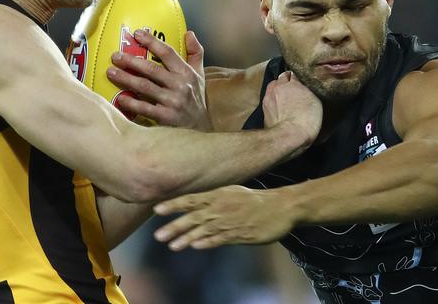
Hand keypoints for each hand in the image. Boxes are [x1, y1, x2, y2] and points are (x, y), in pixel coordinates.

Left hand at [107, 30, 210, 129]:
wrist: (201, 127)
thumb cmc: (196, 97)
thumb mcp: (199, 74)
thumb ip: (195, 52)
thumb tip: (190, 33)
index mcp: (186, 72)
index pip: (168, 53)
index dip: (152, 42)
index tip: (137, 34)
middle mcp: (179, 85)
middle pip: (152, 69)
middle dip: (131, 61)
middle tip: (115, 56)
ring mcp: (172, 102)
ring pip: (145, 87)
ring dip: (126, 79)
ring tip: (111, 72)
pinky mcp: (165, 117)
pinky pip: (144, 108)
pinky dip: (131, 103)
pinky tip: (119, 98)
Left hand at [153, 186, 293, 249]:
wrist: (281, 207)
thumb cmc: (255, 200)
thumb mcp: (232, 192)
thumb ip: (214, 198)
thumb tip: (196, 205)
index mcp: (219, 194)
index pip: (191, 199)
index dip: (174, 205)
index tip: (157, 210)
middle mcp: (221, 207)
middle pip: (193, 217)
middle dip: (175, 226)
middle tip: (158, 235)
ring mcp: (230, 221)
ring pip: (203, 230)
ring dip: (187, 238)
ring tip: (172, 246)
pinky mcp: (239, 234)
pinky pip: (220, 239)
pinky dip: (207, 242)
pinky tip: (195, 246)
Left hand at [262, 71, 321, 150]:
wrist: (288, 136)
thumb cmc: (305, 119)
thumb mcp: (315, 102)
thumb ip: (307, 91)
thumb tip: (302, 88)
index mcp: (292, 83)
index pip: (292, 75)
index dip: (296, 78)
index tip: (299, 82)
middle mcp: (277, 88)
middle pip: (280, 79)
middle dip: (284, 82)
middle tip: (291, 89)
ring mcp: (268, 98)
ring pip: (272, 89)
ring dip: (277, 91)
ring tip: (284, 98)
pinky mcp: (264, 110)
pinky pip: (268, 101)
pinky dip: (272, 102)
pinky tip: (279, 109)